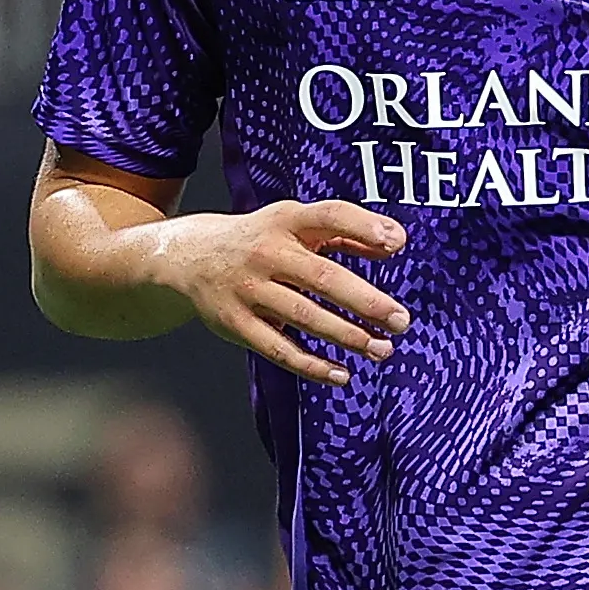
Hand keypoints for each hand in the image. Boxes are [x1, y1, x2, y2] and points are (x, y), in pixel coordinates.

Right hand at [162, 202, 410, 384]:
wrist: (189, 256)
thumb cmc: (260, 240)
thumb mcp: (295, 224)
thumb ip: (345, 232)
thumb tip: (395, 242)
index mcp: (286, 221)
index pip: (329, 216)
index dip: (364, 226)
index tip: (398, 242)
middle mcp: (267, 253)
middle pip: (323, 278)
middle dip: (366, 301)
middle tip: (400, 320)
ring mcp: (249, 289)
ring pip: (304, 316)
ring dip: (347, 336)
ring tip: (382, 349)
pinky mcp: (236, 323)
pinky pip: (279, 349)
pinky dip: (311, 365)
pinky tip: (341, 373)